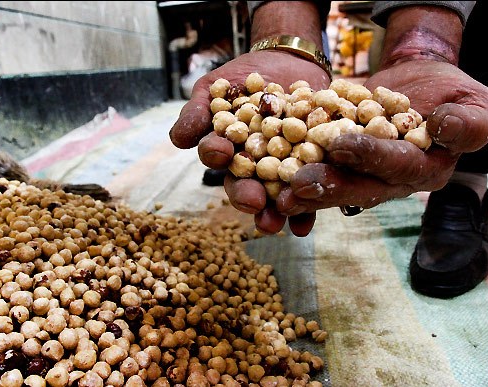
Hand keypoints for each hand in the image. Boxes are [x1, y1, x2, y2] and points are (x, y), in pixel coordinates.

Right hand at [169, 50, 329, 235]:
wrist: (292, 60)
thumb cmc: (247, 74)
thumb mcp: (219, 85)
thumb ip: (199, 110)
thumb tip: (177, 139)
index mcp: (225, 146)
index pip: (215, 153)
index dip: (216, 154)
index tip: (220, 152)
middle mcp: (250, 164)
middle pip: (243, 184)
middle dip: (246, 195)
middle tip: (252, 202)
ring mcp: (280, 168)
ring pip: (274, 194)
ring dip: (274, 212)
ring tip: (276, 223)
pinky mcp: (309, 168)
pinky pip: (308, 189)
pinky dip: (307, 208)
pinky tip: (304, 225)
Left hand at [282, 60, 487, 218]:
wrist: (414, 83)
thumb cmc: (450, 93)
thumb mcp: (475, 104)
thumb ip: (469, 123)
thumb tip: (445, 127)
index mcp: (424, 170)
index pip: (397, 166)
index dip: (371, 157)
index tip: (342, 145)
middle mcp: (389, 180)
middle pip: (358, 186)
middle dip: (328, 185)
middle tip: (297, 185)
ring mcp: (361, 175)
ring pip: (332, 185)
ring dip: (303, 192)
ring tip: (277, 194)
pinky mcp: (338, 163)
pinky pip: (315, 170)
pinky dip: (291, 173)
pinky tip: (268, 178)